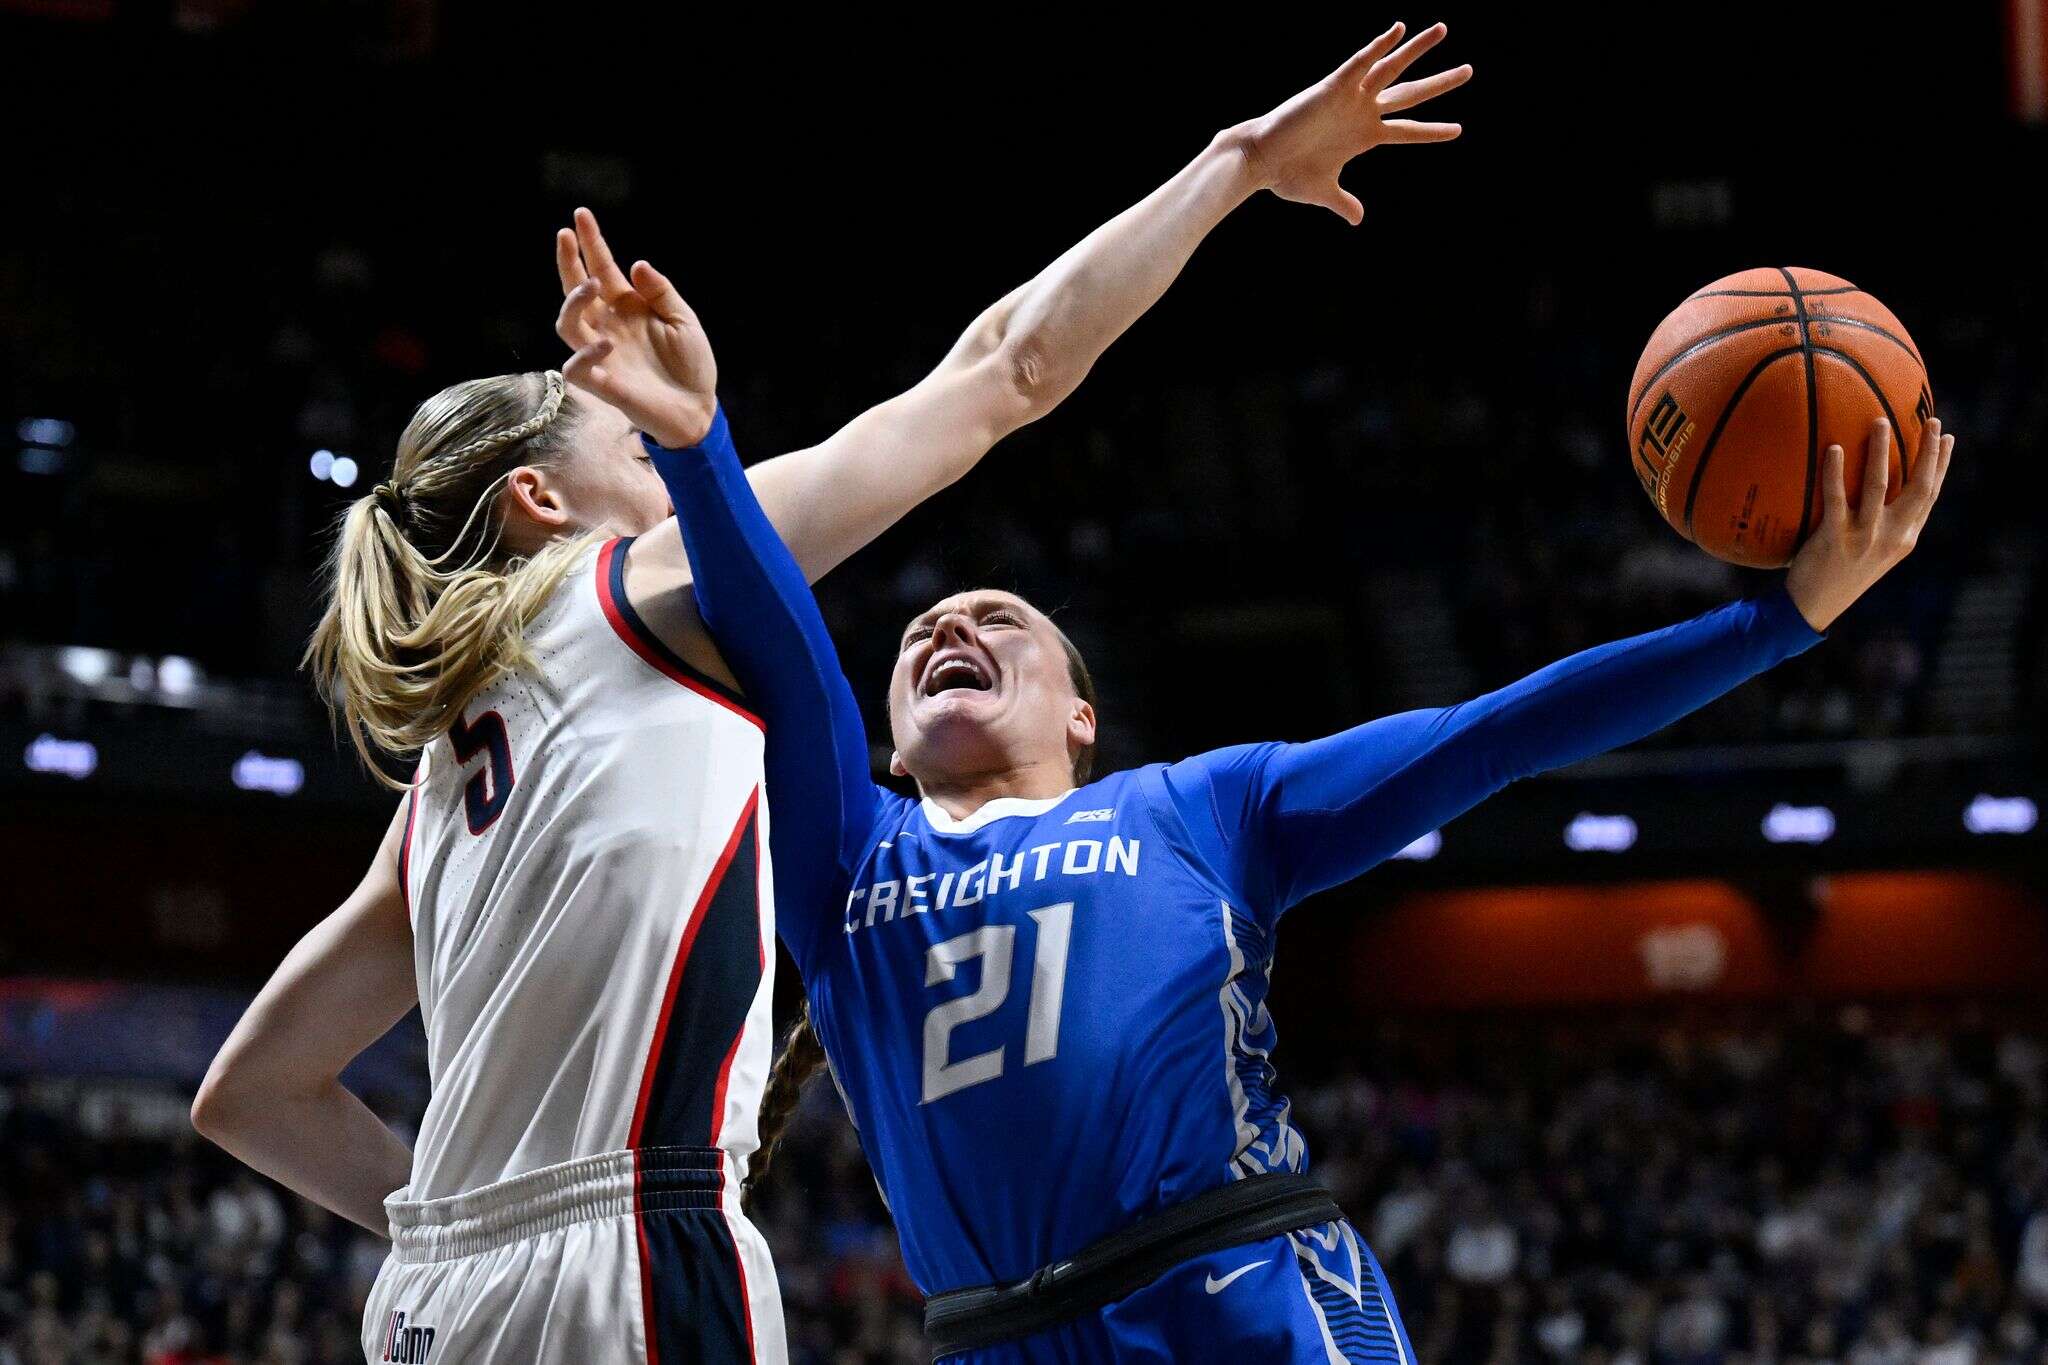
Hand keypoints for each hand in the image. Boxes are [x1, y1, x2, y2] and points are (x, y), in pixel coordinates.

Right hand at [553, 207, 717, 447]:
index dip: (590, 243)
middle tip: (566, 236)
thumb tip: (637, 264)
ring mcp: (602, 354)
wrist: (699, 408)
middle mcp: (608, 326)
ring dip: (573, 301)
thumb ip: (661, 292)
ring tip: (593, 284)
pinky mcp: (602, 384)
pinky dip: (584, 355)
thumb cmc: (691, 364)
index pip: (602, 269)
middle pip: (576, 290)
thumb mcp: (683, 320)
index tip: (581, 215)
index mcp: (627, 307)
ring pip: (567, 324)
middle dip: (568, 262)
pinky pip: (575, 368)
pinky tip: (606, 343)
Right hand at [1228, 21, 1470, 224]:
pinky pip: (1360, 62)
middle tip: (1469, 72)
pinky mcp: (1332, 87)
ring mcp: (1349, 97)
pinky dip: (1378, 47)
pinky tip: (1398, 31)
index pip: (1406, 131)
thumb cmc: (1287, 175)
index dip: (1431, 131)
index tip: (1457, 130)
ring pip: (1390, 67)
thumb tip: (1358, 219)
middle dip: (1439, 83)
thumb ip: (1343, 202)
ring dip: (1416, 50)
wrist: (1260, 161)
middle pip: (1410, 93)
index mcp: (1364, 136)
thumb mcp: (1324, 192)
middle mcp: (1361, 112)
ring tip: (1443, 30)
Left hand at [1784, 416, 1953, 631]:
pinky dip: (1835, 471)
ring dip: (1880, 450)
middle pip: (1918, 487)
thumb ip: (1881, 523)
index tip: (1947, 437)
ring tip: (1880, 421)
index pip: (1930, 496)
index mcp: (1905, 538)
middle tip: (1930, 420)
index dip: (1941, 466)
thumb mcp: (1871, 551)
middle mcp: (1892, 536)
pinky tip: (1833, 448)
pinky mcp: (1835, 538)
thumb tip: (1878, 487)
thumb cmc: (1838, 574)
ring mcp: (1865, 537)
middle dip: (1928, 452)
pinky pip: (1835, 498)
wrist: (1812, 608)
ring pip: (1878, 485)